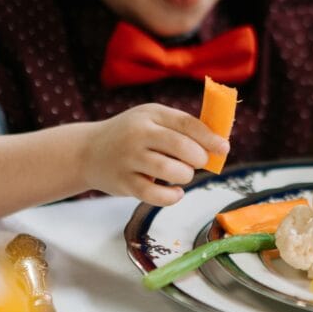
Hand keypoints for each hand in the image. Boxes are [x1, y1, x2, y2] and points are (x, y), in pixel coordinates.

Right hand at [82, 103, 229, 205]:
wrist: (88, 151)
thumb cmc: (131, 135)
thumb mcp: (151, 120)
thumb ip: (180, 128)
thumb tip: (217, 144)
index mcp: (151, 115)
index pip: (187, 124)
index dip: (210, 138)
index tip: (224, 148)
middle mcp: (138, 134)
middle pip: (181, 147)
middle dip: (199, 158)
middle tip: (200, 162)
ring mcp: (129, 159)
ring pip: (170, 171)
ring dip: (185, 176)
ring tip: (182, 174)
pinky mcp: (124, 183)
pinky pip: (155, 195)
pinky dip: (172, 196)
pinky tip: (175, 192)